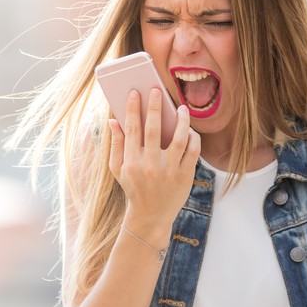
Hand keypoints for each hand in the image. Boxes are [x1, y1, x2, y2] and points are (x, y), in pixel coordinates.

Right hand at [108, 89, 199, 244]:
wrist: (151, 216)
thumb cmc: (133, 187)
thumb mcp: (117, 169)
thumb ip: (115, 144)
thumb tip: (113, 120)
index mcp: (132, 162)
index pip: (132, 129)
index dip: (133, 109)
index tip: (135, 92)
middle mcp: (150, 165)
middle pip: (154, 130)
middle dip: (155, 107)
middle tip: (157, 90)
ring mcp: (170, 171)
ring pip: (180, 139)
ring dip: (181, 120)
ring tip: (180, 108)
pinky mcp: (185, 176)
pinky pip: (193, 151)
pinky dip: (193, 137)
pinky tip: (189, 127)